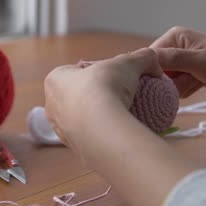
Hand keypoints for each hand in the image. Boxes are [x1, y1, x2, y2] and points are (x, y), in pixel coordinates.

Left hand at [43, 48, 161, 160]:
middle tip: (120, 95)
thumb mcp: (129, 63)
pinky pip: (90, 138)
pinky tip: (120, 131)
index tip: (115, 77)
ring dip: (99, 117)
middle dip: (96, 96)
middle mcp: (51, 105)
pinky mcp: (73, 148)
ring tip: (122, 115)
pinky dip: (103, 134)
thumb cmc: (107, 87)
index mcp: (55, 79)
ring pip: (83, 119)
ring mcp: (61, 130)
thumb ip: (142, 57)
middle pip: (78, 96)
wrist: (102, 128)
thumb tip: (155, 60)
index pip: (77, 71)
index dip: (97, 72)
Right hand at [151, 26, 205, 97]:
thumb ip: (173, 59)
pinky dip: (185, 91)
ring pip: (167, 82)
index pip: (150, 57)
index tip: (161, 86)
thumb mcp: (201, 62)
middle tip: (184, 84)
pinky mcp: (193, 75)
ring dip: (177, 89)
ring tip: (196, 83)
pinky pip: (178, 88)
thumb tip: (145, 58)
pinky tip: (198, 87)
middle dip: (167, 84)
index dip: (152, 73)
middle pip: (157, 71)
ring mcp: (185, 63)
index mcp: (176, 37)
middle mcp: (178, 48)